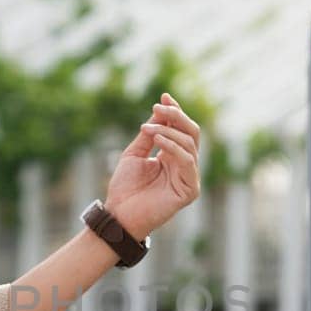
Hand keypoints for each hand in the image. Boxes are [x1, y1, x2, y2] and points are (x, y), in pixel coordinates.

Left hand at [103, 92, 200, 240]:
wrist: (119, 215)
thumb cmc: (125, 188)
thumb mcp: (134, 153)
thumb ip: (150, 134)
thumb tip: (161, 110)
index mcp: (172, 156)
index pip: (181, 129)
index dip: (175, 111)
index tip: (163, 95)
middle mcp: (184, 165)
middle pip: (191, 132)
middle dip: (176, 116)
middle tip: (158, 106)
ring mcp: (189, 177)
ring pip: (190, 144)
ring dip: (168, 131)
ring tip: (147, 128)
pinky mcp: (190, 190)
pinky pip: (187, 161)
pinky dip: (173, 147)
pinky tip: (158, 139)